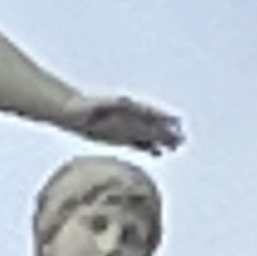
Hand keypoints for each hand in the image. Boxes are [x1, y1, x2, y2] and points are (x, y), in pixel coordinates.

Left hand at [68, 93, 182, 154]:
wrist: (73, 113)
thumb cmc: (85, 108)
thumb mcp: (99, 104)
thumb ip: (114, 103)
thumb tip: (127, 101)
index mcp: (129, 107)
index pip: (149, 113)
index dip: (163, 118)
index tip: (175, 122)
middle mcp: (130, 117)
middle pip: (152, 125)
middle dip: (167, 132)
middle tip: (182, 139)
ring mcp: (127, 127)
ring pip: (148, 134)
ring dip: (162, 140)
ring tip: (176, 147)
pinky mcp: (120, 137)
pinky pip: (137, 143)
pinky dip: (148, 147)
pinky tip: (158, 153)